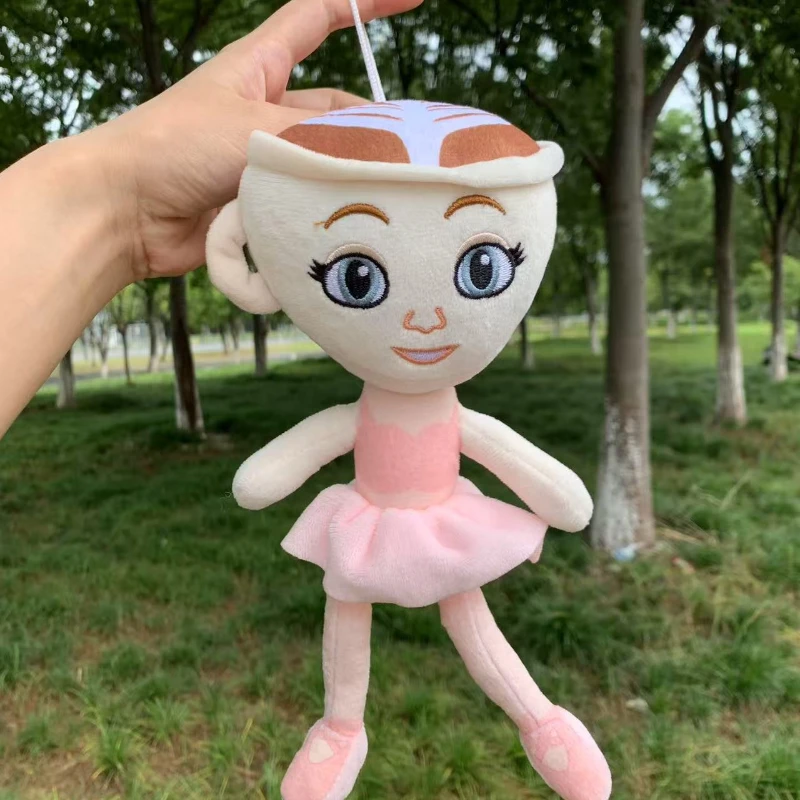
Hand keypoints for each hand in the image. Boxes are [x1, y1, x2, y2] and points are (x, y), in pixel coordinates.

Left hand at [86, 0, 421, 283]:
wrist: (127, 211)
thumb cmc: (177, 145)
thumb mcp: (254, 123)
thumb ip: (318, 133)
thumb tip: (378, 145)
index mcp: (259, 66)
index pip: (318, 17)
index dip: (365, 3)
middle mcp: (266, 107)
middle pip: (336, 105)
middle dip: (371, 122)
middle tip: (410, 148)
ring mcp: (263, 155)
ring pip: (324, 156)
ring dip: (348, 170)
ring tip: (384, 187)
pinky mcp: (260, 198)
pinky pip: (305, 196)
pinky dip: (325, 205)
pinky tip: (350, 217)